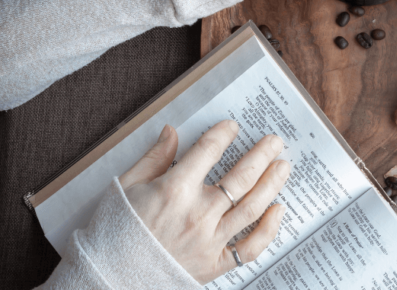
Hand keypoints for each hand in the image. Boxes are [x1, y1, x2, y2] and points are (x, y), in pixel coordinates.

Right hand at [118, 120, 289, 283]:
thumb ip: (154, 158)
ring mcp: (210, 240)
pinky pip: (251, 247)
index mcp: (174, 190)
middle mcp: (198, 214)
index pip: (208, 152)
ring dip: (272, 183)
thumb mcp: (126, 187)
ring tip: (283, 166)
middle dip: (261, 154)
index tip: (233, 127)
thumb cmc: (114, 231)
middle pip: (240, 178)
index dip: (223, 134)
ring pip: (252, 207)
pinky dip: (270, 229)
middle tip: (275, 141)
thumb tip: (171, 132)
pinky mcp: (215, 264)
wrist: (108, 278)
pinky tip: (279, 210)